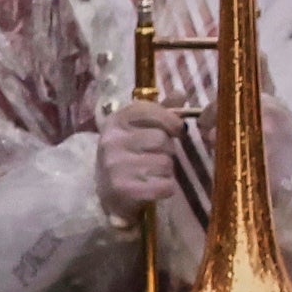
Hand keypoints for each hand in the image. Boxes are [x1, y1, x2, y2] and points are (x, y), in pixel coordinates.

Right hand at [90, 94, 191, 213]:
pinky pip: (165, 185)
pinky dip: (165, 188)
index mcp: (115, 121)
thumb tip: (181, 93)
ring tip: (152, 173)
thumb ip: (161, 112)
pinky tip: (153, 188)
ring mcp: (115, 166)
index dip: (170, 120)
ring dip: (167, 171)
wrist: (110, 197)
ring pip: (165, 162)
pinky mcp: (123, 190)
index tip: (176, 130)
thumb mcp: (140, 130)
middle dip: (167, 150)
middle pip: (161, 139)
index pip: (149, 110)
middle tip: (154, 158)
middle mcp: (111, 141)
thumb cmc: (130, 158)